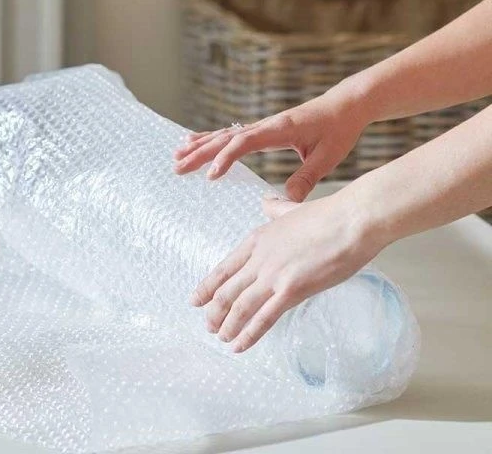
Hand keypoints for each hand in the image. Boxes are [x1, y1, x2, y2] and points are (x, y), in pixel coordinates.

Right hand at [173, 89, 366, 201]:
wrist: (345, 105)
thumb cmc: (338, 129)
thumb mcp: (327, 157)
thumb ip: (306, 178)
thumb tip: (286, 200)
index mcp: (279, 130)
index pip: (245, 143)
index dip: (226, 158)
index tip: (210, 175)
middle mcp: (265, 125)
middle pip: (226, 138)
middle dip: (200, 153)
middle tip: (177, 167)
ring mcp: (262, 126)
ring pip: (224, 134)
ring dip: (200, 145)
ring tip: (177, 155)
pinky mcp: (262, 129)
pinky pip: (232, 133)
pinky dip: (211, 138)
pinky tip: (197, 141)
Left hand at [190, 189, 382, 352]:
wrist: (351, 220)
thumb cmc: (328, 215)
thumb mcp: (292, 209)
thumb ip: (275, 209)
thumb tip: (267, 202)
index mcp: (257, 239)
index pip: (224, 267)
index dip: (207, 286)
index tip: (196, 299)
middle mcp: (259, 258)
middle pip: (226, 290)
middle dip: (214, 311)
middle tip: (208, 326)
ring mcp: (273, 275)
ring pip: (239, 306)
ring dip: (227, 325)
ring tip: (221, 338)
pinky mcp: (291, 290)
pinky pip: (263, 318)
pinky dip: (248, 335)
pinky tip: (239, 346)